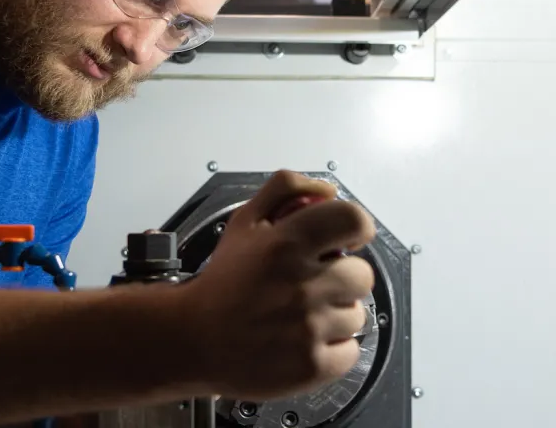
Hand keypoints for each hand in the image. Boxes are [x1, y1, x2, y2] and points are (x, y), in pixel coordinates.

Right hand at [178, 170, 376, 399]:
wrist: (193, 338)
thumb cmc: (223, 281)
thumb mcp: (244, 221)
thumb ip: (285, 190)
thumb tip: (327, 190)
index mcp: (287, 244)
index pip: (353, 221)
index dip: (358, 228)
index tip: (349, 240)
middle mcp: (302, 285)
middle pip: (362, 275)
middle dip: (342, 279)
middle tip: (314, 286)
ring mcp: (308, 328)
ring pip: (356, 315)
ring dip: (335, 316)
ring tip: (302, 317)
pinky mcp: (311, 365)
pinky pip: (351, 351)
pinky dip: (334, 350)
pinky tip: (305, 342)